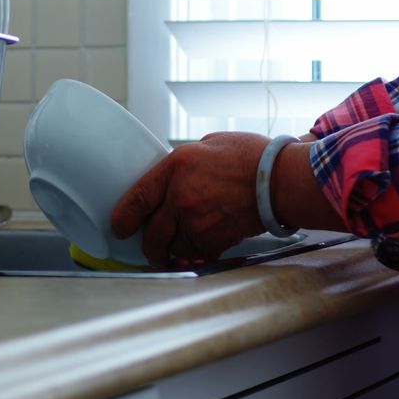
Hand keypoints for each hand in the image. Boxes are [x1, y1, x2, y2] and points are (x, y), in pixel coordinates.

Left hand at [110, 132, 268, 267]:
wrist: (279, 179)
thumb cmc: (252, 157)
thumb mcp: (209, 143)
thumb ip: (186, 163)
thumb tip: (178, 175)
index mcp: (176, 166)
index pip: (137, 197)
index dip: (124, 217)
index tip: (119, 227)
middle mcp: (180, 196)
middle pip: (152, 234)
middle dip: (150, 246)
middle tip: (151, 249)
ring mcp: (196, 221)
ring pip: (174, 247)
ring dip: (175, 250)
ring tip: (180, 249)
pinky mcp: (214, 240)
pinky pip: (197, 254)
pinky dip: (197, 255)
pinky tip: (202, 250)